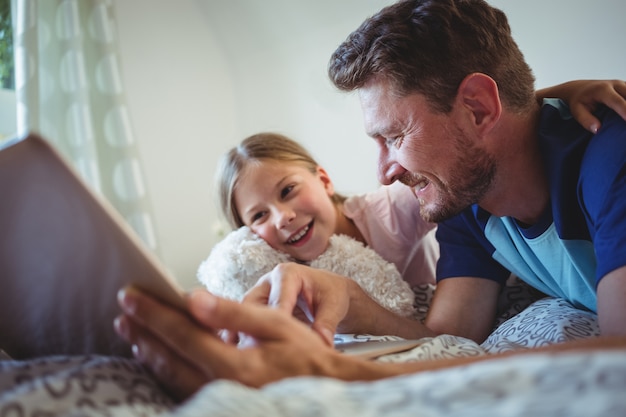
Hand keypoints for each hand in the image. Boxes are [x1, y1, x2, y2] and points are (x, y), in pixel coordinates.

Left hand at [114, 286, 340, 398]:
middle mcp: (220, 387)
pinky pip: (182, 388)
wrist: (324, 391)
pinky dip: (164, 370)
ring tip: (133, 332)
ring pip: (170, 375)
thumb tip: (193, 298)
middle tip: (123, 310)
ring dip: (149, 351)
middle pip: (168, 356)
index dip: (153, 313)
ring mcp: (219, 400)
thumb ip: (232, 312)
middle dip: (142, 331)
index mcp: (234, 365)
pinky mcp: (220, 405)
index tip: (130, 295)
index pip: (182, 334)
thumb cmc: (304, 356)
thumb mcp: (274, 325)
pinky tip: (157, 358)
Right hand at [242, 262, 431, 341]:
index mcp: (287, 274)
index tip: (274, 342)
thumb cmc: (332, 295)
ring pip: (243, 315)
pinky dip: (242, 338)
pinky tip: (239, 354)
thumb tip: (322, 344)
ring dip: (242, 335)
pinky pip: (243, 324)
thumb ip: (326, 324)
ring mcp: (258, 296)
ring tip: (243, 356)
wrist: (330, 294)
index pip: (277, 299)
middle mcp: (268, 282)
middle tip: (255, 352)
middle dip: (252, 329)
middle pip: (251, 305)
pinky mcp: (254, 310)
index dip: (275, 321)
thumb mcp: (334, 306)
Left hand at [537, 79, 625, 132]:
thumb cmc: (578, 100)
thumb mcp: (577, 111)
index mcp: (602, 89)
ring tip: (625, 120)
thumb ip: (586, 120)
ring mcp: (622, 84)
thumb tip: (597, 129)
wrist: (579, 88)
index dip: (625, 110)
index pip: (617, 101)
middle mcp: (615, 84)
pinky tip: (625, 114)